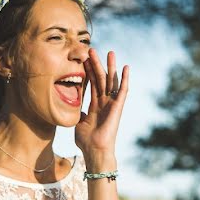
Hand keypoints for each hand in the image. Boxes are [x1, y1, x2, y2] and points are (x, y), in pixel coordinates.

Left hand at [76, 48, 128, 167]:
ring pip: (111, 81)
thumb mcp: (78, 123)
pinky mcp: (118, 107)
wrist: (94, 150)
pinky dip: (124, 79)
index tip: (83, 58)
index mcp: (94, 105)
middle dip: (96, 64)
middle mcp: (104, 102)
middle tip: (92, 50)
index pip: (91, 84)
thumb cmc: (86, 141)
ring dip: (110, 67)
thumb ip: (78, 112)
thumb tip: (73, 106)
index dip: (87, 71)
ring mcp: (111, 104)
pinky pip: (122, 91)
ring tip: (110, 52)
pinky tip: (126, 67)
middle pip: (100, 79)